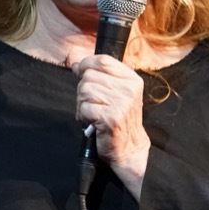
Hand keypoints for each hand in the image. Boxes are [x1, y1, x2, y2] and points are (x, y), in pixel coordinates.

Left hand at [73, 54, 150, 199]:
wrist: (129, 148)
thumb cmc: (120, 119)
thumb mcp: (117, 93)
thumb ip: (100, 77)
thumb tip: (76, 64)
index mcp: (132, 79)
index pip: (103, 61)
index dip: (86, 64)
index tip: (81, 72)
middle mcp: (128, 89)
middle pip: (89, 76)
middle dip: (83, 90)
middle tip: (91, 103)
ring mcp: (121, 103)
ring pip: (84, 91)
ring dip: (82, 104)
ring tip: (92, 113)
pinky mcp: (110, 117)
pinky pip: (84, 108)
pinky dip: (82, 116)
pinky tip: (92, 121)